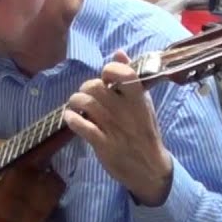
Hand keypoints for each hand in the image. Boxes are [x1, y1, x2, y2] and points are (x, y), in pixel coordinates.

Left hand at [62, 50, 173, 205]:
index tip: (105, 79)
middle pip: (96, 87)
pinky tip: (71, 118)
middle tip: (86, 96)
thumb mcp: (144, 104)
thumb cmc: (145, 133)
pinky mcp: (103, 145)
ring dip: (75, 101)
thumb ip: (131, 79)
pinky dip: (71, 119)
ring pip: (86, 103)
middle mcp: (126, 111)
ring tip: (76, 106)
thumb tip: (119, 52)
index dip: (108, 70)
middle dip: (85, 88)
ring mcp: (114, 128)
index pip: (123, 73)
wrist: (151, 169)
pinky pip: (81, 126)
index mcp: (139, 100)